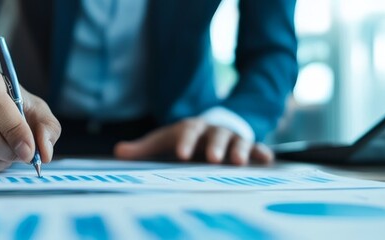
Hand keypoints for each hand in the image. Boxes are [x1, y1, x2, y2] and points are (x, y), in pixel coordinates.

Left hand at [114, 118, 272, 164]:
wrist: (210, 127)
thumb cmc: (183, 139)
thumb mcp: (163, 141)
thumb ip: (143, 149)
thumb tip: (118, 152)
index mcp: (191, 128)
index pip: (187, 133)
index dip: (185, 143)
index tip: (182, 155)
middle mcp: (212, 131)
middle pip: (215, 136)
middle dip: (214, 147)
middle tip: (213, 159)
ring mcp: (231, 138)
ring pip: (237, 141)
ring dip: (238, 150)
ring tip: (238, 162)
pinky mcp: (247, 146)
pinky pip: (256, 148)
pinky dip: (260, 153)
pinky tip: (266, 160)